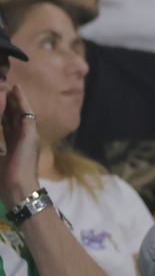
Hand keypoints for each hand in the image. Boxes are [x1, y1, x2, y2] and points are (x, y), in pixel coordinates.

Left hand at [0, 84, 40, 201]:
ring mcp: (28, 136)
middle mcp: (22, 139)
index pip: (6, 125)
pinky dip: (21, 101)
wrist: (17, 189)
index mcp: (13, 147)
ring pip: (19, 113)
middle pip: (12, 117)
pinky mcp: (31, 134)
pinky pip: (25, 113)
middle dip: (6, 104)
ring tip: (8, 86)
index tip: (0, 102)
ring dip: (13, 99)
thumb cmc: (4, 180)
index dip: (2, 114)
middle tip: (2, 88)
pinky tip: (16, 91)